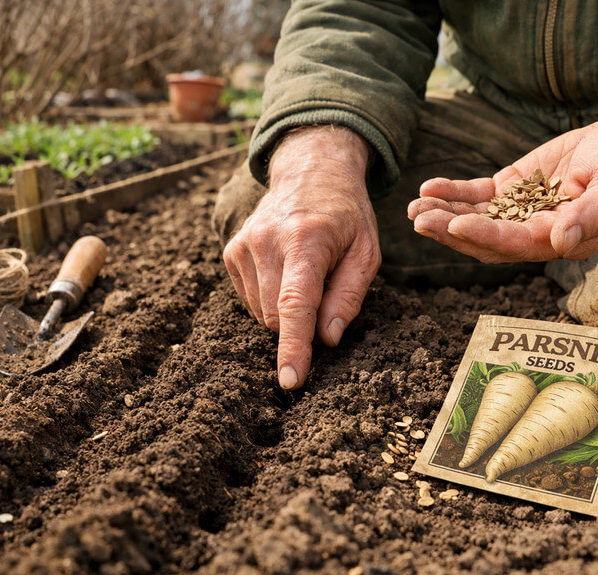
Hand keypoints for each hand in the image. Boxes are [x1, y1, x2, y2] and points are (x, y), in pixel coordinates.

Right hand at [222, 126, 380, 389]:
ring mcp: (243, 245)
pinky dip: (269, 299)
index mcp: (305, 240)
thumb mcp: (366, 252)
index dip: (294, 347)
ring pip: (260, 312)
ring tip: (305, 274)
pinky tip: (285, 272)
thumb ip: (348, 296)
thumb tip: (328, 339)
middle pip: (276, 316)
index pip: (295, 305)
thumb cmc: (346, 216)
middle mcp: (266, 241)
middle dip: (300, 324)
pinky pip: (249, 300)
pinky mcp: (231, 251)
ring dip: (284, 310)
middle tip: (323, 292)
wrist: (310, 171)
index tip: (290, 380)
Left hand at [408, 109, 597, 261]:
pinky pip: (477, 195)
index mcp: (561, 240)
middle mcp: (535, 233)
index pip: (516, 244)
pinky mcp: (511, 190)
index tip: (455, 226)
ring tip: (414, 207)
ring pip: (476, 219)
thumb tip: (560, 241)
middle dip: (450, 231)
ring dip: (444, 215)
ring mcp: (520, 212)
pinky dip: (453, 192)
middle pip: (486, 239)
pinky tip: (429, 188)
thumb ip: (592, 215)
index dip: (485, 236)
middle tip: (419, 220)